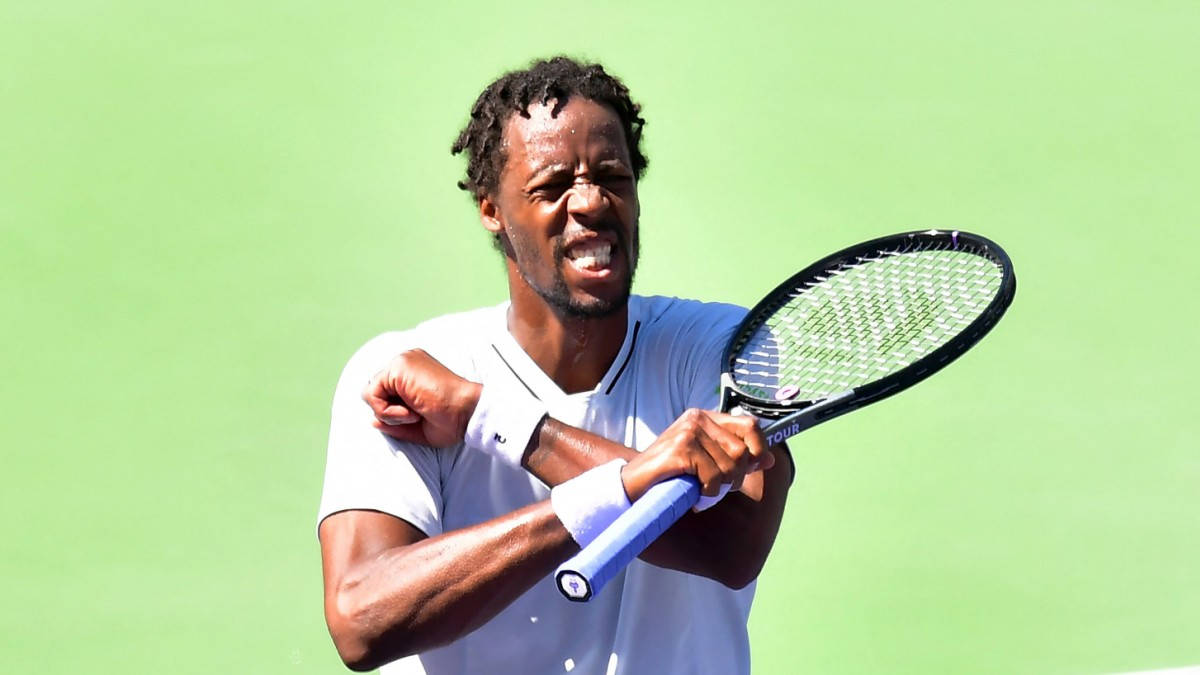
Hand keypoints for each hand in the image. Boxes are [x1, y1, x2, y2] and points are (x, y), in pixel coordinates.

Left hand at [362, 349, 481, 446]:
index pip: (384, 393)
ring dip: (389, 413)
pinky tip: (410, 412)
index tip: (417, 417)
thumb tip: (372, 421)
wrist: (466, 412)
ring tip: (414, 414)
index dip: (392, 413)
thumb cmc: (449, 420)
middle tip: (415, 416)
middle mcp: (406, 363)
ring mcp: (402, 362)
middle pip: (375, 391)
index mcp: (413, 372)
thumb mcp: (416, 425)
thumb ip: (393, 421)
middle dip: (388, 412)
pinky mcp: (398, 366)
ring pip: (371, 393)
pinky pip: (372, 394)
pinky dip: (387, 411)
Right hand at [619, 409, 774, 501]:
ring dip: (719, 487)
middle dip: (735, 476)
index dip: (759, 448)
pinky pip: (713, 478)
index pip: (749, 425)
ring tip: (702, 490)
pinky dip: (706, 494)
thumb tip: (770, 459)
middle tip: (716, 486)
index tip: (754, 466)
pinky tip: (693, 493)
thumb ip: (737, 457)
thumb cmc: (670, 474)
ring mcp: (688, 432)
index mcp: (704, 417)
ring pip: (730, 466)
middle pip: (742, 451)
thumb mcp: (707, 462)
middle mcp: (697, 419)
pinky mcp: (681, 450)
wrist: (633, 484)